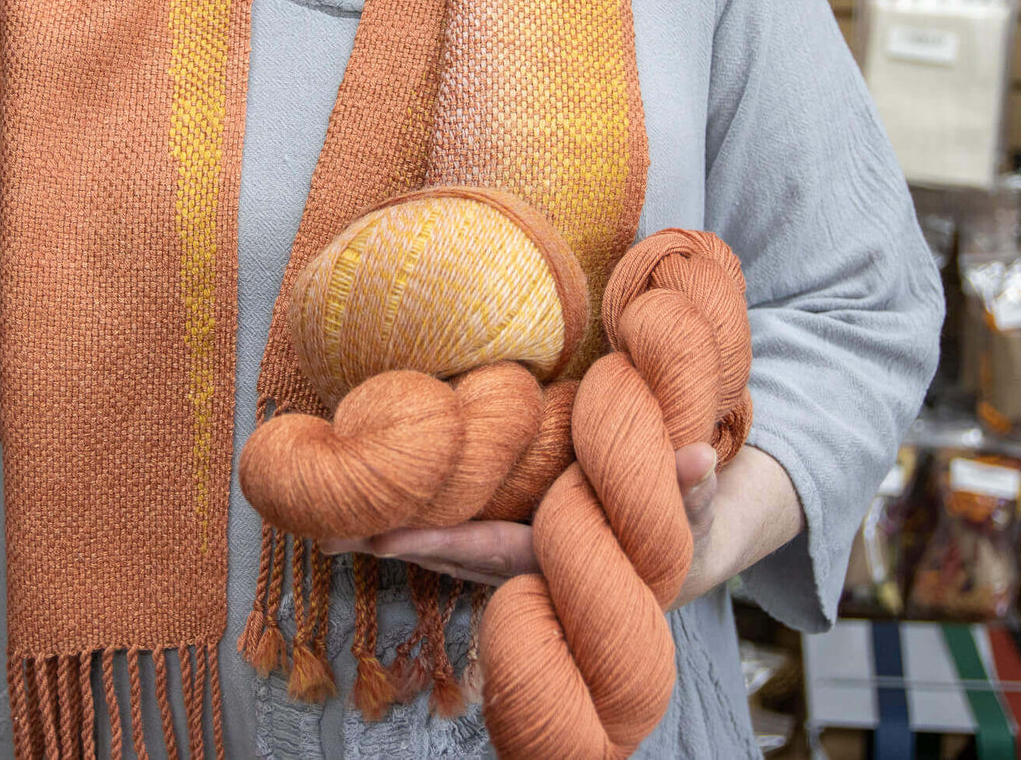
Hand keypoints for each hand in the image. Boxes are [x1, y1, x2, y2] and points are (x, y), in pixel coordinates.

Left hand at [320, 443, 727, 594]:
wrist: (674, 553)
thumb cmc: (676, 525)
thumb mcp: (693, 507)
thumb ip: (692, 486)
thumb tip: (696, 456)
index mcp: (559, 559)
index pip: (491, 551)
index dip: (440, 541)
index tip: (387, 535)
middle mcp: (525, 565)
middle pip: (447, 556)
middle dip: (392, 543)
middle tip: (326, 529)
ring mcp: (509, 552)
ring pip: (441, 545)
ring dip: (389, 535)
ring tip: (323, 523)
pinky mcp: (501, 534)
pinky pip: (449, 527)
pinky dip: (410, 519)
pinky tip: (369, 507)